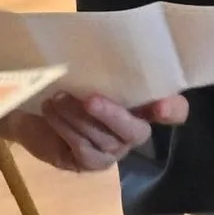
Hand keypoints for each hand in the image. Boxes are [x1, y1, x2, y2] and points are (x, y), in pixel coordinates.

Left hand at [3, 88, 190, 173]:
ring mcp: (113, 150)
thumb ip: (105, 70)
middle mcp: (133, 130)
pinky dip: (65, 128)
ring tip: (57, 99)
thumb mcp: (91, 73)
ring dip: (77, 117)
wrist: (38, 111)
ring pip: (103, 139)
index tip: (162, 105)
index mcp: (144, 105)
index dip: (173, 109)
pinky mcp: (91, 163)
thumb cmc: (73, 86)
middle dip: (112, 115)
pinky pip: (82, 148)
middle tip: (89, 99)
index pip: (175, 111)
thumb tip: (100, 51)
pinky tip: (51, 112)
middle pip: (135, 131)